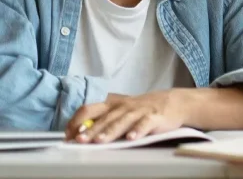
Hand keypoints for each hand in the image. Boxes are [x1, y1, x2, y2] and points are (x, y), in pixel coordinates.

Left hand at [66, 90, 188, 142]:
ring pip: (122, 121)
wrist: (173, 102)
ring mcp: (139, 111)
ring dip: (110, 131)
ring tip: (100, 141)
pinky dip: (137, 131)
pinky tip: (131, 138)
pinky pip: (144, 124)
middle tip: (80, 139)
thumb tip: (80, 132)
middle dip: (91, 129)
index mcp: (112, 104)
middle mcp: (123, 106)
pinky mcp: (154, 117)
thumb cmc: (142, 108)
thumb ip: (104, 118)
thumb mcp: (121, 109)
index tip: (68, 134)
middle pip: (104, 117)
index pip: (89, 109)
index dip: (77, 121)